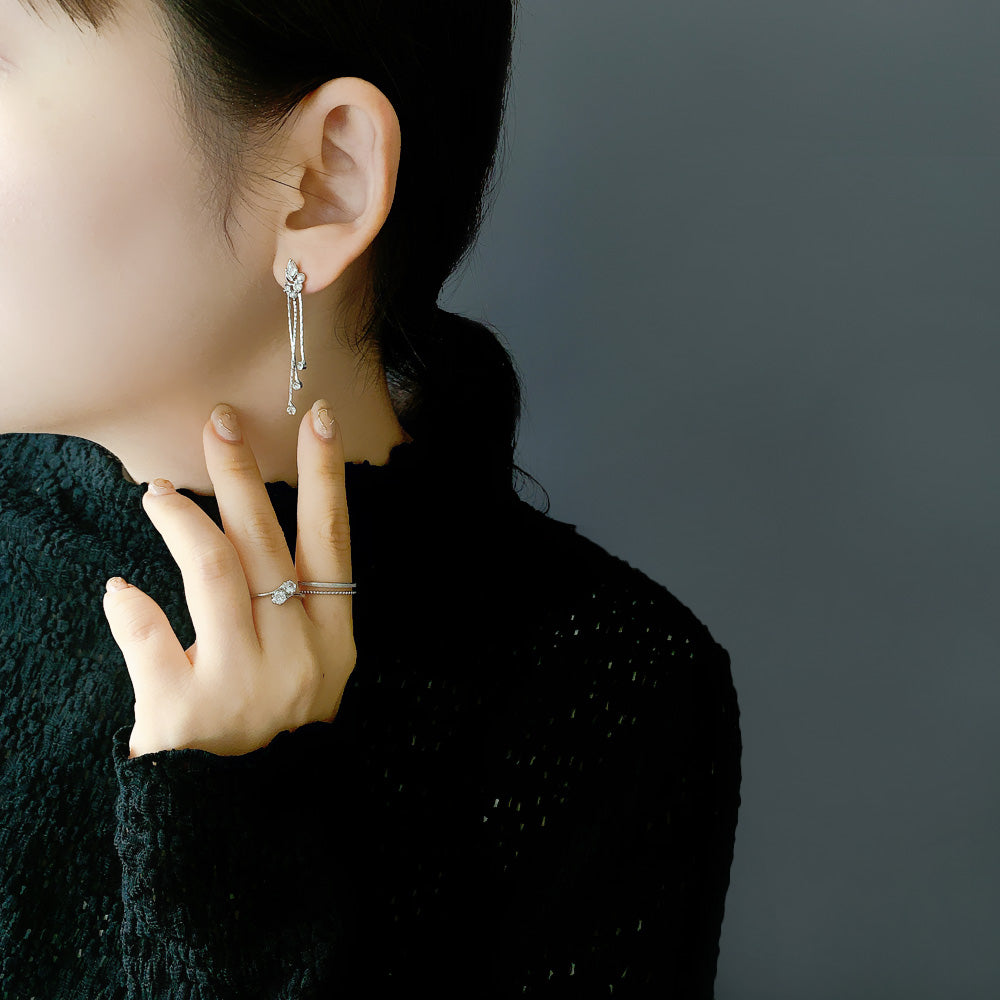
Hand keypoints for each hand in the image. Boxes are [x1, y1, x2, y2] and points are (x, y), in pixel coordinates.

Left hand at [102, 400, 356, 757]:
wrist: (245, 819)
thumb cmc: (274, 731)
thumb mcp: (311, 668)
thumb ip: (296, 606)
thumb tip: (246, 527)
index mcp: (332, 638)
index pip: (333, 540)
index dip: (326, 475)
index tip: (316, 416)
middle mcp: (296, 654)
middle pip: (267, 540)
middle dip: (242, 472)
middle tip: (217, 423)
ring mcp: (243, 683)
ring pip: (212, 567)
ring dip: (178, 518)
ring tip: (157, 495)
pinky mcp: (184, 712)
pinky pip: (148, 636)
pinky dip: (128, 605)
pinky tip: (118, 591)